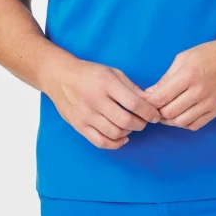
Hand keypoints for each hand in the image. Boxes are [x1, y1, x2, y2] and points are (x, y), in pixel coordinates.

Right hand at [45, 56, 161, 149]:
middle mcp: (96, 100)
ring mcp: (86, 115)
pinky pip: (100, 142)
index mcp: (106, 84)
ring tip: (132, 125)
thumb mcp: (113, 72)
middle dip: (141, 124)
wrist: (60, 77)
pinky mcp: (79, 126)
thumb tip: (150, 101)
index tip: (155, 115)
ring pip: (114, 133)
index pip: (133, 103)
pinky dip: (115, 144)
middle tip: (145, 121)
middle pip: (125, 121)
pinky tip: (122, 137)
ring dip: (129, 132)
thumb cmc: (90, 73)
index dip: (148, 112)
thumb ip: (131, 87)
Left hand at [140, 35, 215, 130]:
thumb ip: (166, 78)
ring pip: (181, 122)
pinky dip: (184, 124)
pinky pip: (195, 125)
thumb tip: (151, 94)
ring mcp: (208, 103)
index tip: (143, 102)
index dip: (148, 103)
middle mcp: (198, 92)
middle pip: (169, 113)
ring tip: (164, 113)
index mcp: (187, 76)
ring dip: (169, 120)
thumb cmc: (208, 54)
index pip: (160, 98)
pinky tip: (180, 115)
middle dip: (156, 113)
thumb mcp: (183, 58)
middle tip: (152, 109)